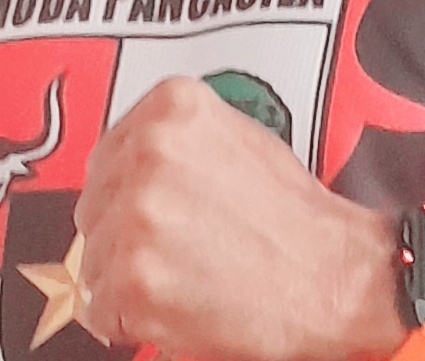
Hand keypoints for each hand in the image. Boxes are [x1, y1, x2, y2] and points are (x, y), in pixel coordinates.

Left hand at [73, 76, 405, 360]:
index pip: (108, 153)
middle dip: (121, 234)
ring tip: (184, 277)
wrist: (332, 276)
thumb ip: (174, 140)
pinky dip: (129, 318)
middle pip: (94, 204)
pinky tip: (177, 304)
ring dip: (126, 278)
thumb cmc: (292, 215)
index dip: (126, 193)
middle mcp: (149, 150)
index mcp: (172, 106)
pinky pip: (100, 307)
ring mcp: (138, 213)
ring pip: (92, 258)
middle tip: (173, 251)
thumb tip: (123, 168)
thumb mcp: (235, 136)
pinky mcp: (132, 277)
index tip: (148, 212)